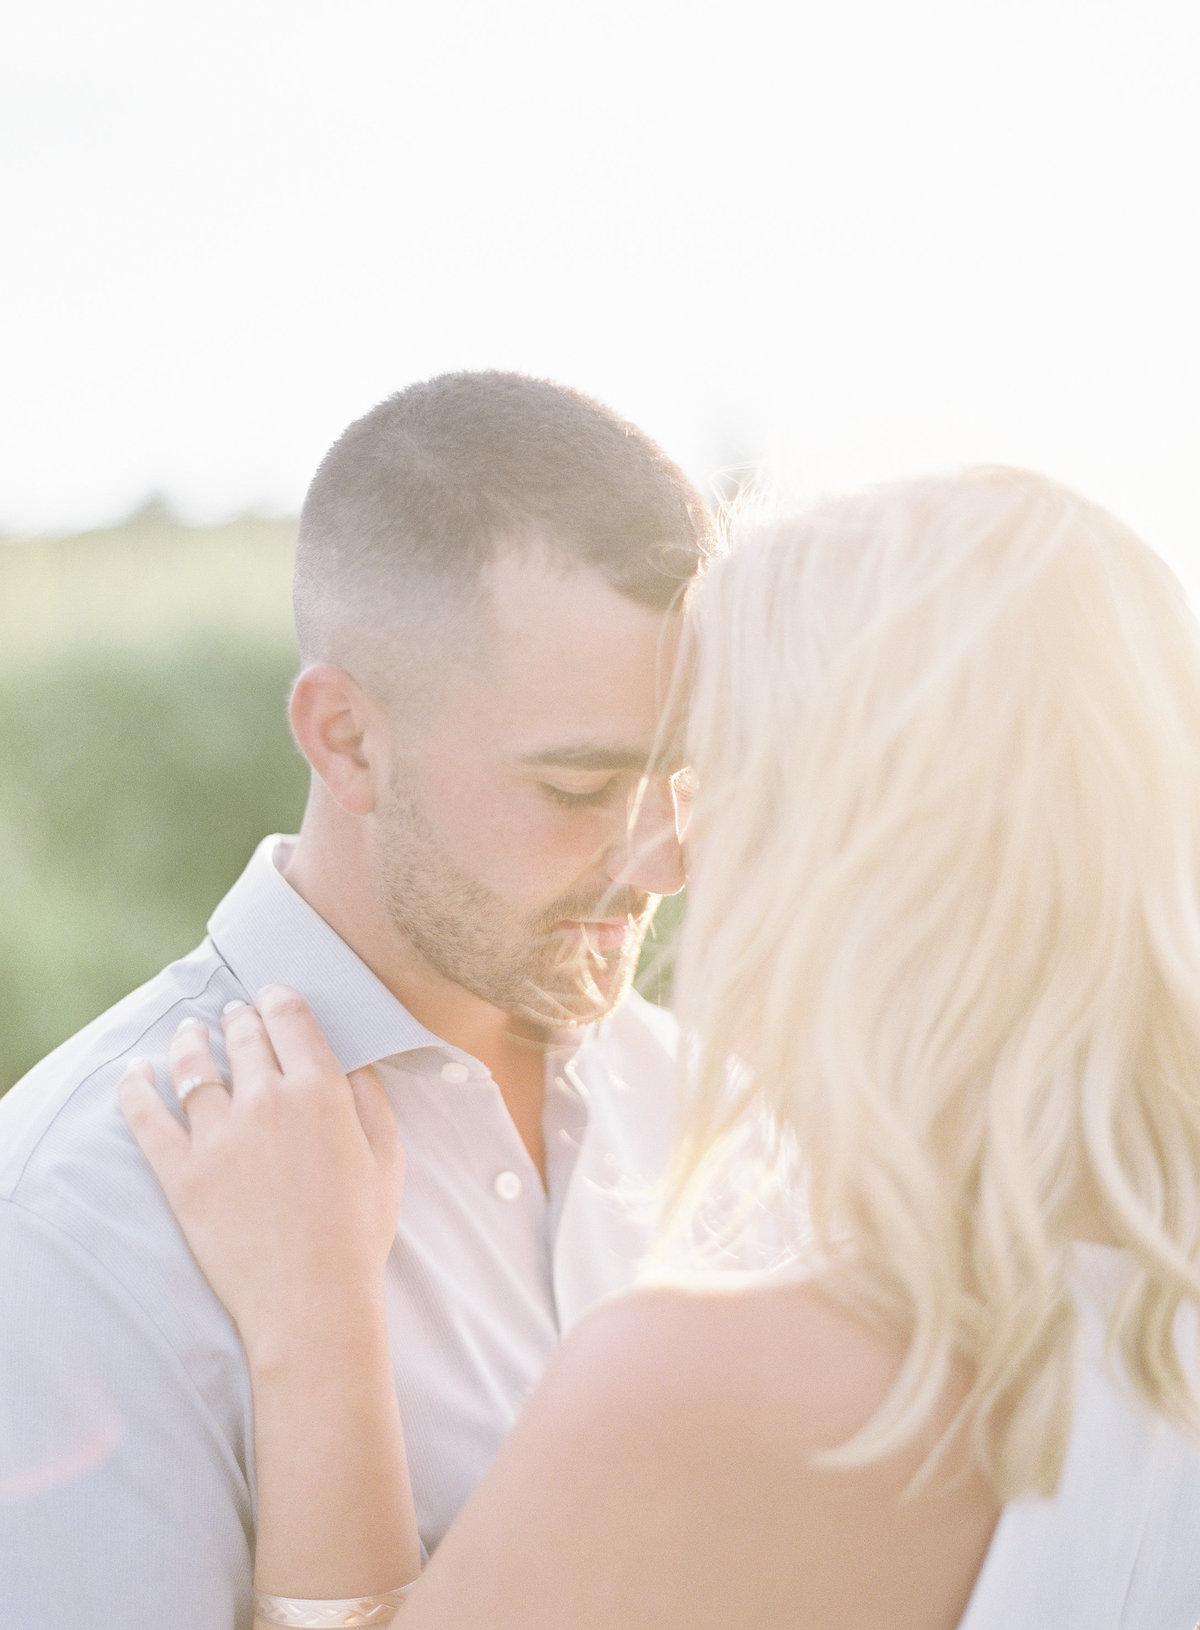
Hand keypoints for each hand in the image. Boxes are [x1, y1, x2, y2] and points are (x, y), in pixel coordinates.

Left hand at [119, 986, 403, 1371]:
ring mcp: (217, 1135)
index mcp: (319, 1090)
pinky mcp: (181, 1173)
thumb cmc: (357, 1234)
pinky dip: (134, 1088)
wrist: (311, 1302)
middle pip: (242, 1035)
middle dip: (239, 1018)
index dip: (278, 999)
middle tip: (234, 1015)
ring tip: (189, 1032)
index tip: (272, 998)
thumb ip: (369, 1098)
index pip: (288, 1017)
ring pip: (192, 1065)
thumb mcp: (387, 1157)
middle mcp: (266, 1100)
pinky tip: (134, 1072)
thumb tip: (350, 1059)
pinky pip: (146, 1117)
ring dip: (190, 1040)